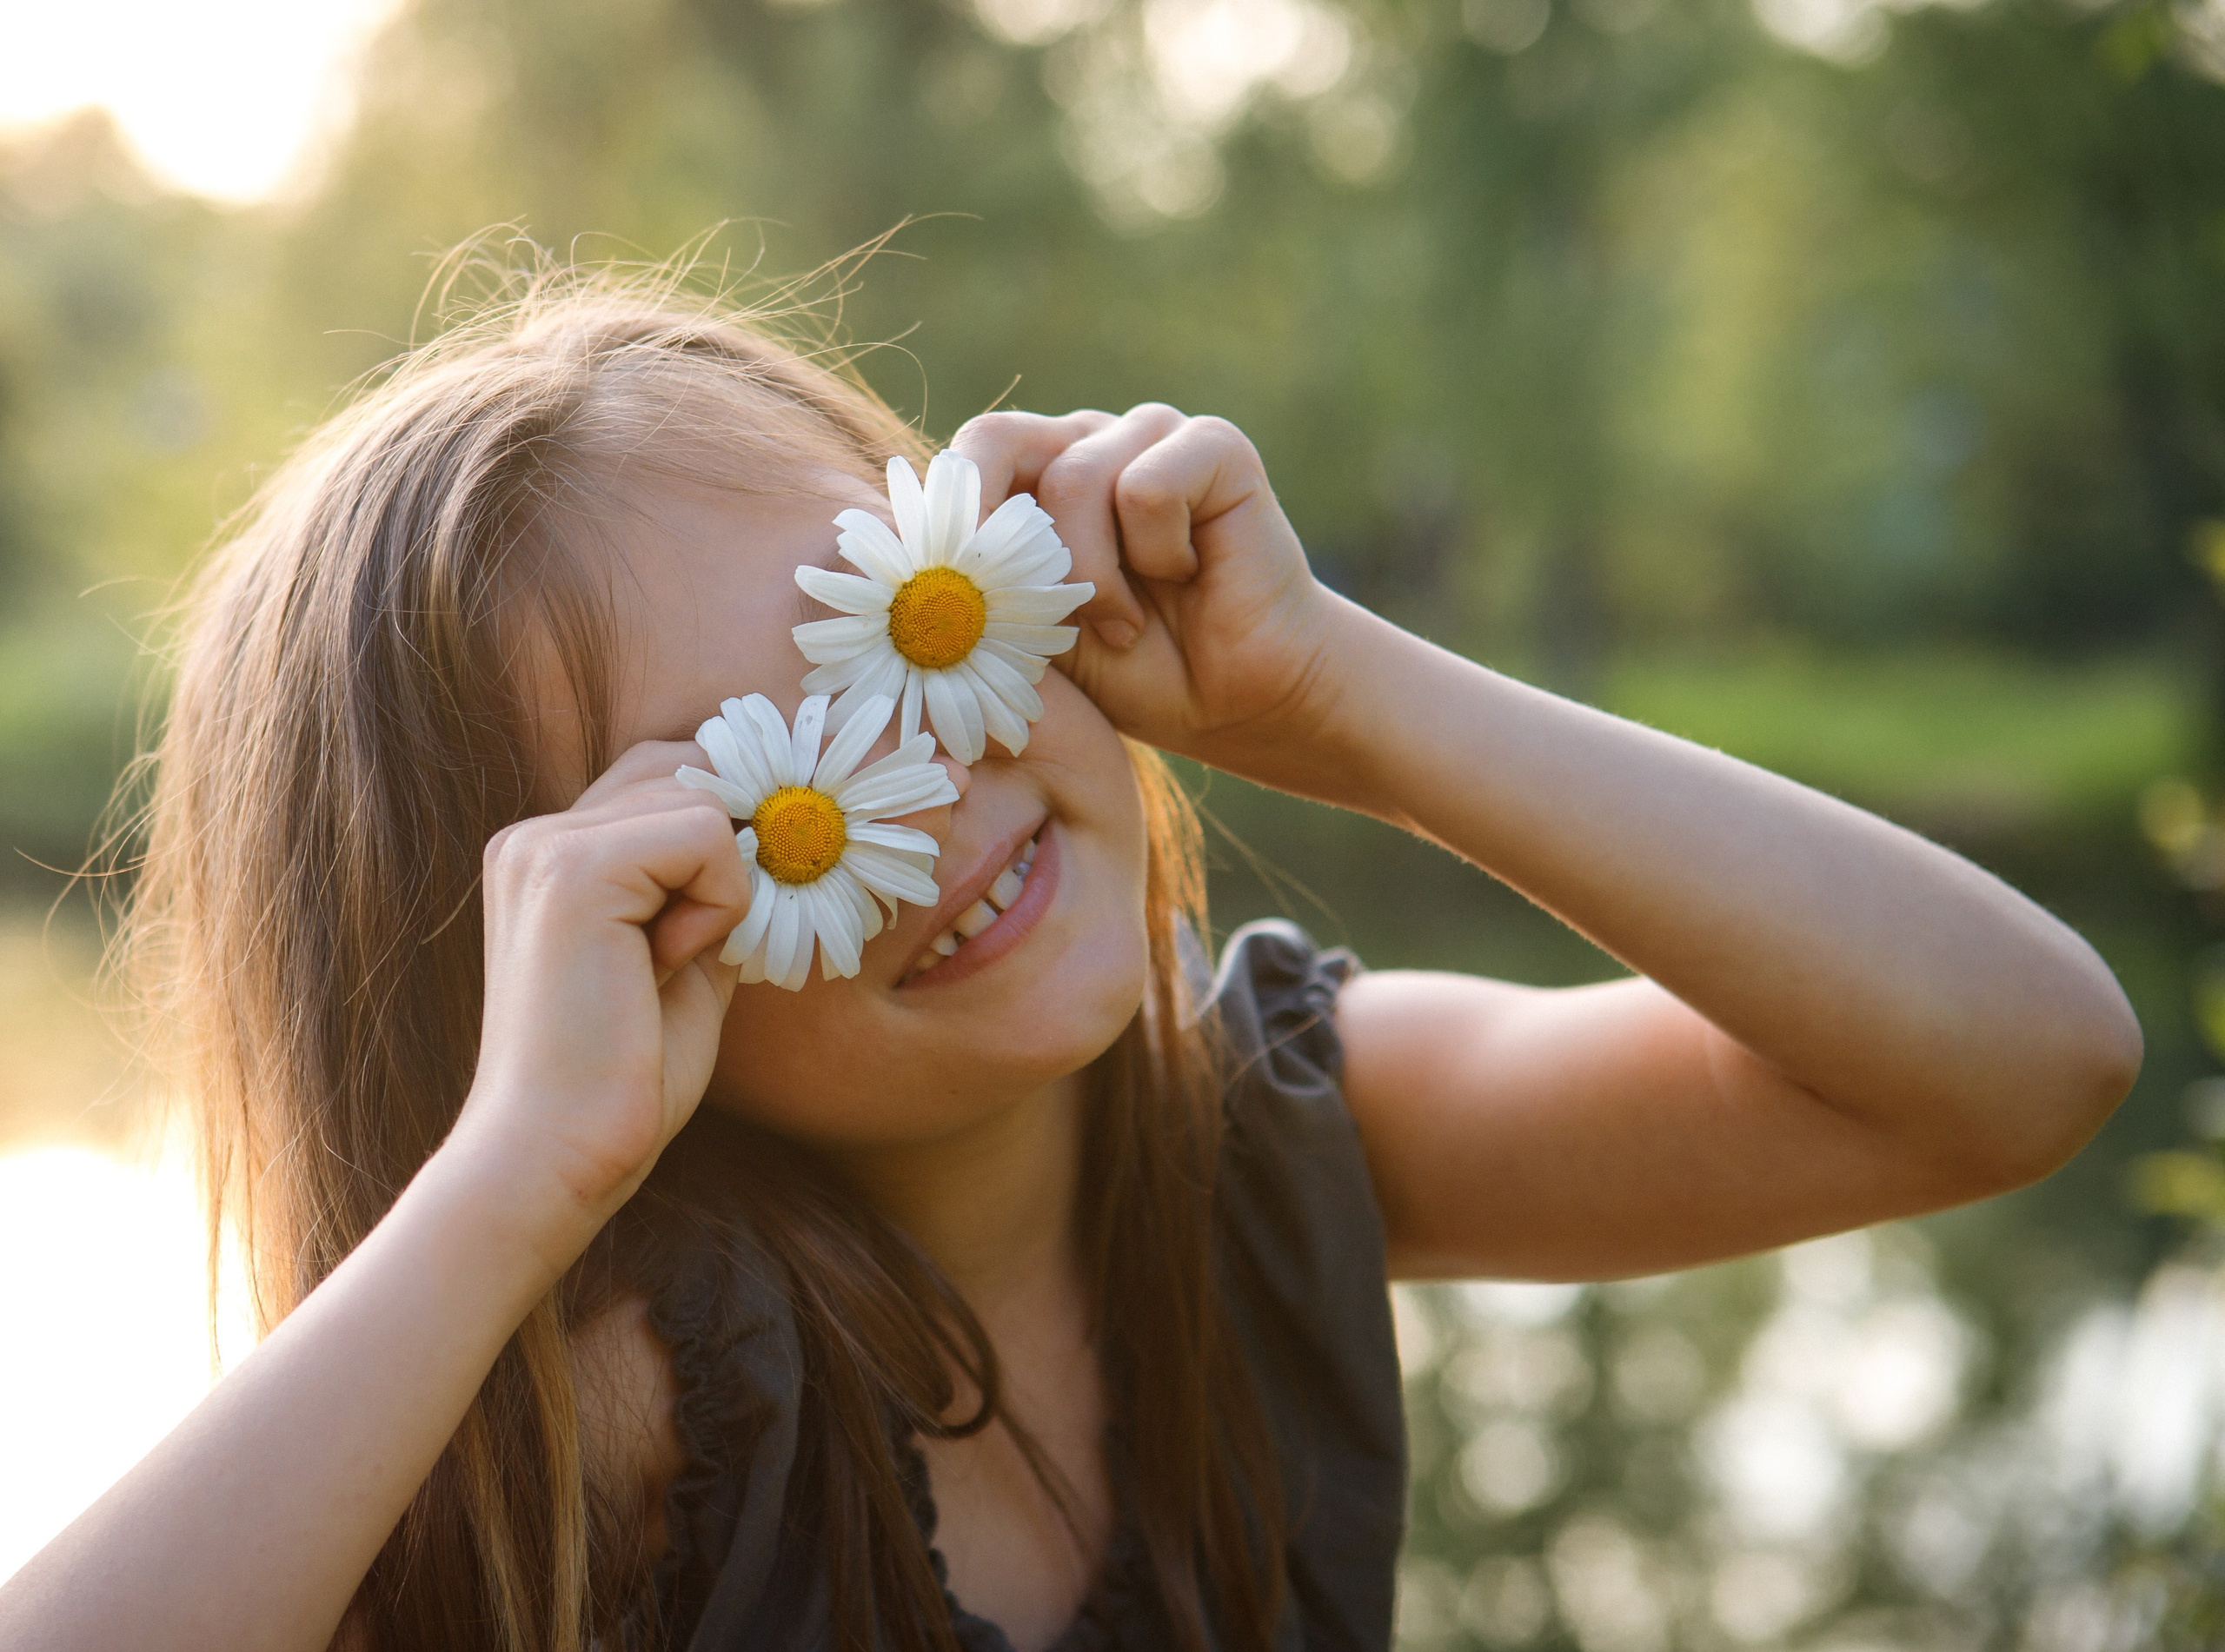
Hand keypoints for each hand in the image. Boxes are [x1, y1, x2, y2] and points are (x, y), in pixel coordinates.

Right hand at [448, 742, 748, 1250]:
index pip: (665, 774)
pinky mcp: (572, 871)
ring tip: (664, 966)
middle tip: (702, 945)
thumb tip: (781, 834)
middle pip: (686, 770)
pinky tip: (662, 967)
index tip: (738, 899)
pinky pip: (706, 834)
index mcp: (549, 855)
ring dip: (722, 889)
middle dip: (730, 850)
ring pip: (703, 800)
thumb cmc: (624, 1079)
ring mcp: (544, 846)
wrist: (558, 1158)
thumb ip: (713, 890)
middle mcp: (535, 836)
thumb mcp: (686, 960)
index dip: (724, 825)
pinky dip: (718, 905)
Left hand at [954, 405, 1360, 786]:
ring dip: (1092, 578)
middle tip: (1026, 612)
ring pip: (1074, 477)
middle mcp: (1084, 442)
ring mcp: (1148, 435)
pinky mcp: (1214, 447)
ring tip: (1123, 625)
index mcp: (1033, 478)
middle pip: (996, 441)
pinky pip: (1147, 485)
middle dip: (1002, 542)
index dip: (949, 526)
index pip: (964, 460)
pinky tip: (1183, 579)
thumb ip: (974, 593)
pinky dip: (1155, 553)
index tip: (955, 605)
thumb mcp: (1028, 639)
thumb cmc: (1132, 674)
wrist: (1238, 701)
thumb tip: (902, 576)